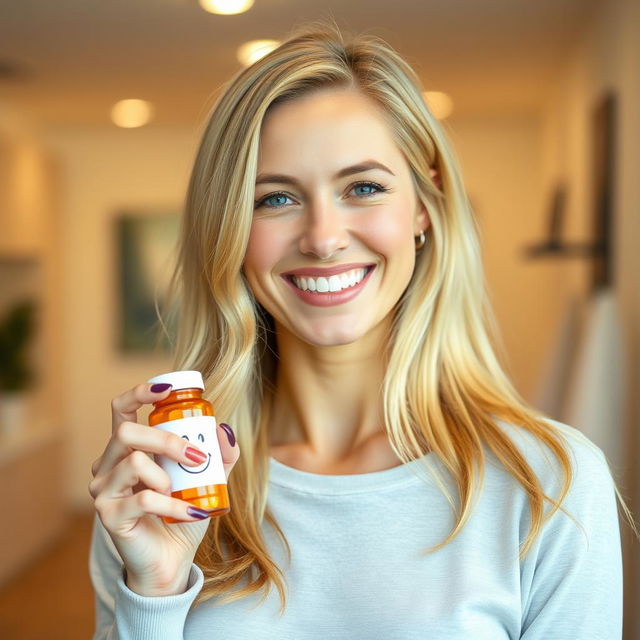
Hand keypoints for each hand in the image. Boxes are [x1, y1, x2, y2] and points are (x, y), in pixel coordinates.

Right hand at [88, 382, 239, 595]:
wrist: (172, 559)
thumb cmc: (183, 512)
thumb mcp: (208, 480)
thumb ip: (220, 455)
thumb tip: (225, 429)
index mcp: (128, 448)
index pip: (121, 408)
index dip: (140, 392)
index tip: (168, 389)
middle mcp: (108, 463)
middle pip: (127, 430)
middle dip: (167, 440)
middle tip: (196, 457)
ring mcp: (103, 488)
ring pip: (133, 462)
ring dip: (167, 476)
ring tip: (181, 493)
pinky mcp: (108, 514)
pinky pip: (144, 499)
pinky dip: (174, 506)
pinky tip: (190, 513)